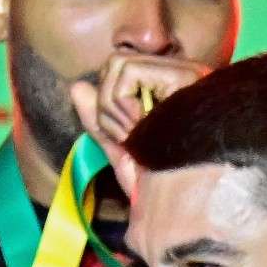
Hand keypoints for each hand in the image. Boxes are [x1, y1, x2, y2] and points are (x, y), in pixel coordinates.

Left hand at [70, 53, 208, 195]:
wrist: (184, 203)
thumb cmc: (159, 183)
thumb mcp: (122, 150)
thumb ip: (99, 121)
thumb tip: (77, 87)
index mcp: (172, 90)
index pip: (120, 71)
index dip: (108, 103)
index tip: (125, 137)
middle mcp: (184, 74)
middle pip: (115, 63)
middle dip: (107, 106)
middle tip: (130, 137)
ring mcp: (189, 71)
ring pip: (118, 63)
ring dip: (115, 108)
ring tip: (138, 134)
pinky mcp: (187, 74)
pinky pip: (128, 72)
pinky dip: (123, 104)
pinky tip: (144, 127)